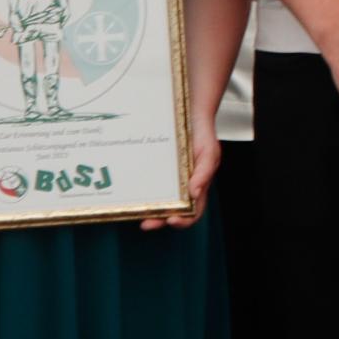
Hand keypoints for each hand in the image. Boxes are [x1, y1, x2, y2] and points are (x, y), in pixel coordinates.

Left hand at [144, 115, 219, 230]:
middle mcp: (181, 187)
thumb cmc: (203, 135)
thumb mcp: (209, 152)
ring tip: (136, 212)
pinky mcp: (154, 172)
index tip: (172, 220)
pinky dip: (140, 194)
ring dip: (147, 211)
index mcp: (197, 186)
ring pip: (157, 202)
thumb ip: (205, 173)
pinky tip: (129, 194)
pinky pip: (146, 186)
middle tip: (146, 224)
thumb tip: (194, 194)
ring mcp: (167, 180)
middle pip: (170, 212)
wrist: (189, 115)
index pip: (193, 211)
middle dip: (158, 220)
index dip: (184, 220)